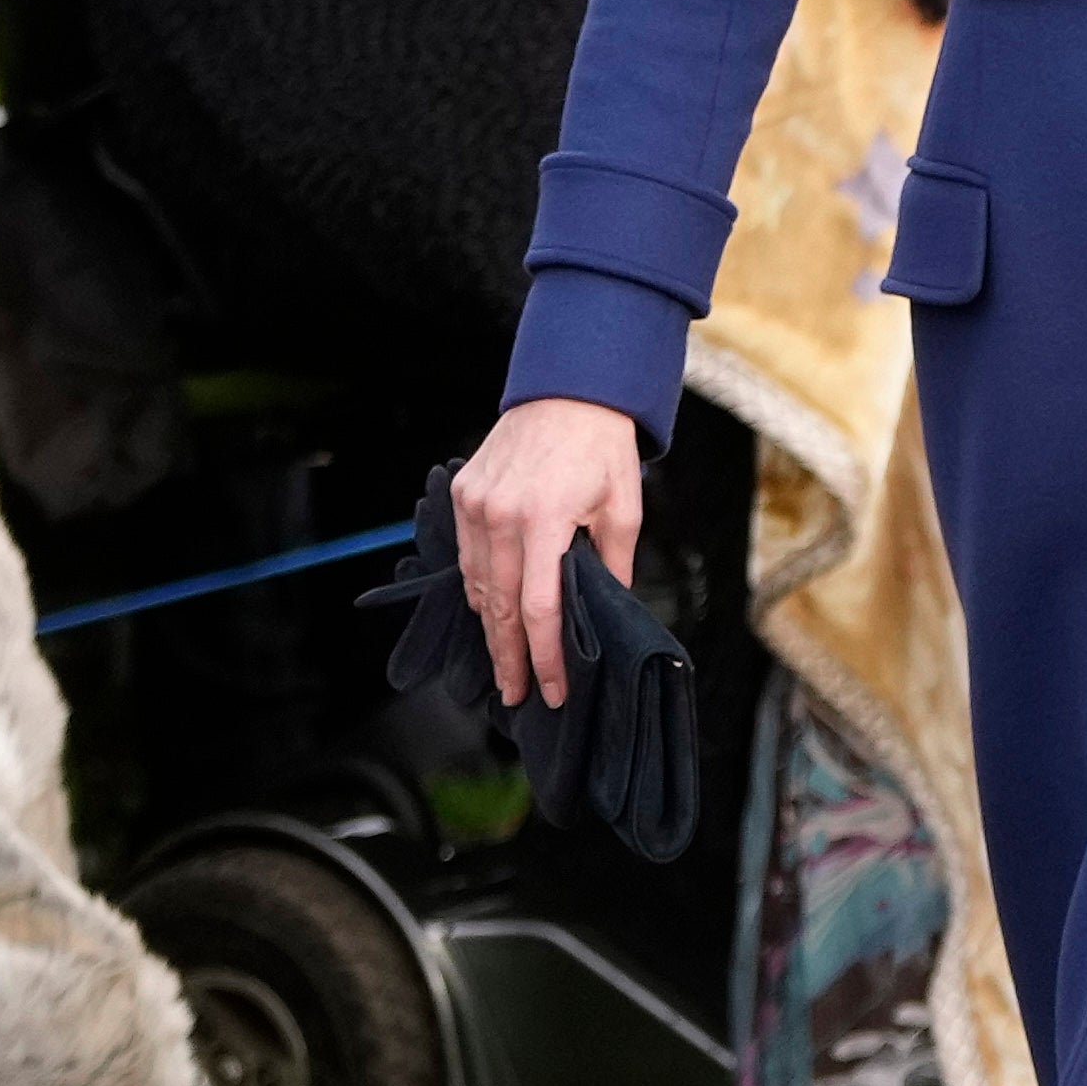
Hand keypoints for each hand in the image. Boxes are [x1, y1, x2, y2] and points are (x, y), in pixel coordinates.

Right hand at [450, 395, 647, 714]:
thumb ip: (612, 562)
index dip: (545, 655)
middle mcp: (500, 515)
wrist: (569, 391)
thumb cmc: (602, 446)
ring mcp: (475, 505)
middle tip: (518, 693)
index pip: (539, 608)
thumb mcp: (623, 507)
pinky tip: (492, 613)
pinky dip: (478, 589)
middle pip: (497, 607)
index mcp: (544, 519)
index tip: (550, 688)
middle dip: (509, 657)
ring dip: (490, 627)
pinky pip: (466, 557)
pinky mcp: (463, 495)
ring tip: (507, 662)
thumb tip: (608, 607)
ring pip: (475, 585)